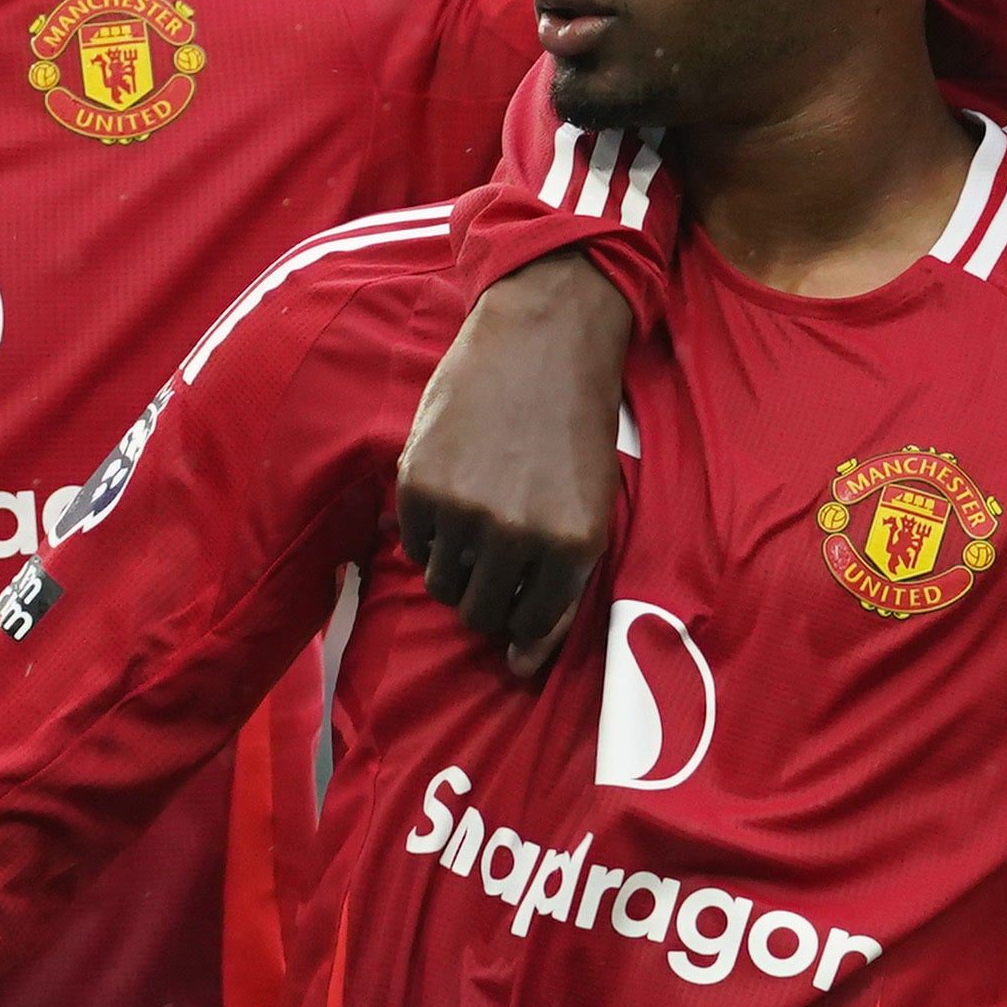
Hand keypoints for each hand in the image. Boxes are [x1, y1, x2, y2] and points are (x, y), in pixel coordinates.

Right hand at [397, 251, 632, 677]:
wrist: (541, 341)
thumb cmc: (575, 427)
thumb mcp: (593, 510)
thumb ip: (562, 590)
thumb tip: (519, 664)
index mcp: (571, 547)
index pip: (528, 628)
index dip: (518, 630)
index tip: (513, 622)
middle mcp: (516, 536)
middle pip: (478, 615)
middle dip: (485, 600)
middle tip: (494, 561)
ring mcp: (463, 511)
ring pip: (442, 586)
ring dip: (456, 567)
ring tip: (476, 521)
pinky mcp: (420, 484)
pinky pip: (413, 547)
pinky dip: (428, 536)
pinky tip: (452, 497)